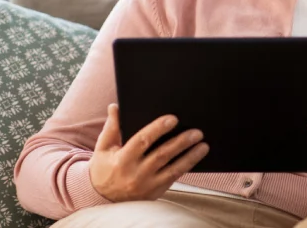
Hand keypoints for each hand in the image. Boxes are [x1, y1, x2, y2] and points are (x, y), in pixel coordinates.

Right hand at [89, 104, 209, 201]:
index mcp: (122, 159)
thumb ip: (111, 127)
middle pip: (162, 155)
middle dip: (181, 142)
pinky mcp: (155, 192)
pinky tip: (196, 156)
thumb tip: (115, 106)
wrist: (102, 199)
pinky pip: (174, 178)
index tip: (173, 119)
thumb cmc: (103, 169)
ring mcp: (147, 185)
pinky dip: (186, 167)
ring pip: (173, 169)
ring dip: (190, 156)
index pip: (142, 141)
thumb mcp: (103, 148)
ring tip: (203, 145)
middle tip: (197, 132)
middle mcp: (136, 174)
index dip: (158, 129)